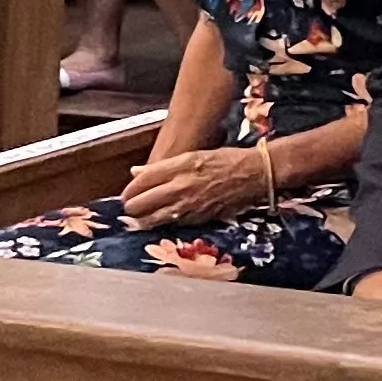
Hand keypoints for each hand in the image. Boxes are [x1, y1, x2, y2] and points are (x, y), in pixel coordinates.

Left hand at [119, 143, 266, 225]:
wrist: (254, 175)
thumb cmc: (226, 161)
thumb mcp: (193, 155)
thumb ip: (162, 167)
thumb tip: (136, 173)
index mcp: (178, 166)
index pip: (140, 181)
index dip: (129, 190)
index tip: (127, 194)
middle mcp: (180, 187)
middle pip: (139, 204)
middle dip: (130, 207)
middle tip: (131, 207)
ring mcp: (187, 205)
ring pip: (150, 219)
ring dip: (141, 220)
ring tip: (139, 219)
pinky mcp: (196, 219)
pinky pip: (169, 224)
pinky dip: (160, 224)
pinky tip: (159, 221)